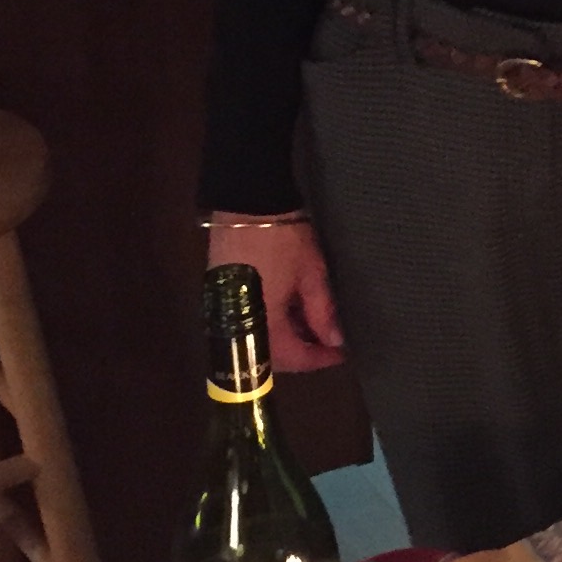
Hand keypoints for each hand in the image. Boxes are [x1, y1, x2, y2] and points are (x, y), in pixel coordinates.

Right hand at [205, 215, 346, 370]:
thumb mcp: (311, 273)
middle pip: (270, 356)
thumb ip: (322, 311)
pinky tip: (290, 311)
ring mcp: (225, 309)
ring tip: (312, 324)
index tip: (340, 353)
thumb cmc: (283, 239)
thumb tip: (335, 340)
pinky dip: (271, 324)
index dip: (318, 359)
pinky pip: (248, 323)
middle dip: (301, 353)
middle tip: (327, 340)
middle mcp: (237, 324)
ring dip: (286, 339)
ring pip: (258, 340)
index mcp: (262, 322)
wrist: (247, 202)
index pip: (291, 358)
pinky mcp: (220, 294)